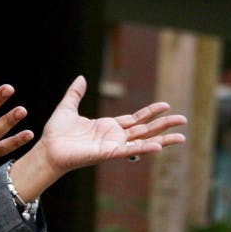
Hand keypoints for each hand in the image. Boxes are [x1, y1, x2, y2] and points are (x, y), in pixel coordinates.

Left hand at [9, 75, 186, 198]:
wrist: (47, 149)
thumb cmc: (55, 134)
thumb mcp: (67, 107)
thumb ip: (75, 93)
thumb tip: (82, 77)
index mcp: (108, 127)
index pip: (135, 119)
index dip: (151, 112)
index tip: (166, 105)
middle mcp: (114, 137)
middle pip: (145, 129)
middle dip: (164, 124)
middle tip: (183, 119)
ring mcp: (113, 146)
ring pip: (144, 140)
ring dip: (163, 138)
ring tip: (182, 136)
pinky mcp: (108, 154)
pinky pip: (130, 150)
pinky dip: (145, 148)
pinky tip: (160, 146)